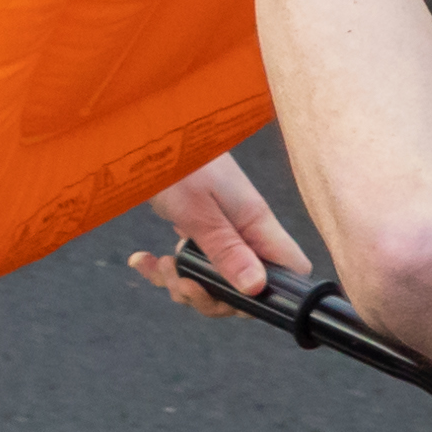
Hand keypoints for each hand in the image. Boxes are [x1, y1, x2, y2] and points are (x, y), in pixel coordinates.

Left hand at [126, 153, 320, 317]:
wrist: (141, 133)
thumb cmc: (173, 162)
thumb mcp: (198, 212)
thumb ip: (228, 250)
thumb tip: (258, 287)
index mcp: (255, 222)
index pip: (289, 269)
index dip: (269, 296)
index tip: (232, 299)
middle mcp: (244, 228)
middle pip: (245, 285)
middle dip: (211, 296)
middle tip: (183, 284)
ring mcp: (220, 228)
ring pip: (213, 278)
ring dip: (184, 284)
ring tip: (161, 267)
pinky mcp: (196, 226)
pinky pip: (187, 263)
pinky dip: (164, 269)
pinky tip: (144, 259)